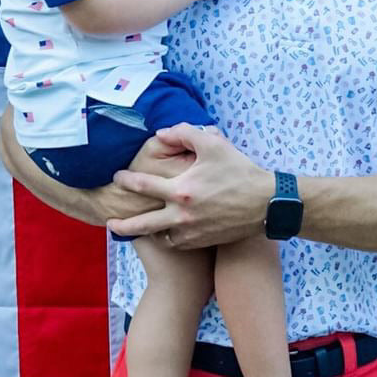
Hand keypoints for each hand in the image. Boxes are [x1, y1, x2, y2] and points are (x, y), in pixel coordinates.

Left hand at [108, 124, 273, 247]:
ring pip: (161, 237)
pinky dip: (169, 238)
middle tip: (110, 224)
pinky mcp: (203, 242)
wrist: (266, 204)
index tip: (117, 178)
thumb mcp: (214, 144)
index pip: (143, 186)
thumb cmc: (240, 171)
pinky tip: (167, 233)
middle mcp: (182, 216)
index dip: (126, 180)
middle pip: (142, 225)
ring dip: (149, 233)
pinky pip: (178, 244)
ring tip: (141, 229)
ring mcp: (192, 232)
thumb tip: (161, 134)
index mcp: (181, 191)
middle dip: (122, 226)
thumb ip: (184, 133)